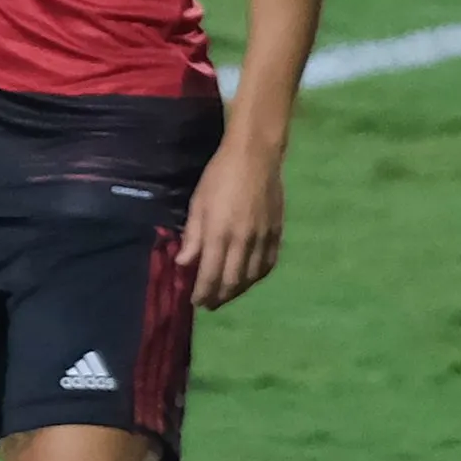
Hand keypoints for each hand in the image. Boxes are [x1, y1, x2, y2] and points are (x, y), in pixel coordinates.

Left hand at [175, 139, 285, 309]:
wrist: (255, 156)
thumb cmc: (219, 176)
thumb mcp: (198, 203)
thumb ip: (193, 236)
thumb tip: (184, 264)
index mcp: (219, 233)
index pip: (210, 275)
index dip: (203, 293)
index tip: (196, 302)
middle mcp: (243, 241)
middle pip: (232, 281)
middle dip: (219, 297)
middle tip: (209, 304)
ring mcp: (263, 239)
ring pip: (252, 277)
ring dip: (238, 291)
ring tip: (226, 295)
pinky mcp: (277, 233)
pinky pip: (268, 264)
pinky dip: (257, 277)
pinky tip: (249, 280)